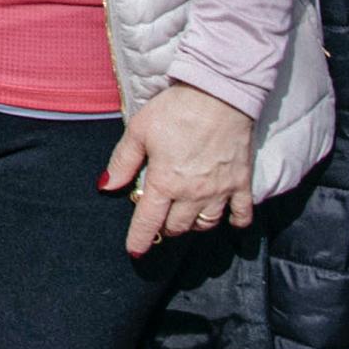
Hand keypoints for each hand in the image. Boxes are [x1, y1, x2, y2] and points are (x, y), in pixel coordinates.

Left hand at [109, 82, 258, 252]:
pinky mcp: (242, 183)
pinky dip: (234, 221)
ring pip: (205, 224)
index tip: (135, 251)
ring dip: (192, 224)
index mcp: (164, 182)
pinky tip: (225, 218)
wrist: (218, 96)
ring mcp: (220, 191)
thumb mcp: (138, 131)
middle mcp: (193, 193)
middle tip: (158, 213)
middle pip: (177, 226)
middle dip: (164, 225)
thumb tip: (106, 186)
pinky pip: (242, 214)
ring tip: (183, 214)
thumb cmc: (174, 111)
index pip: (148, 221)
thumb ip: (122, 162)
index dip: (139, 239)